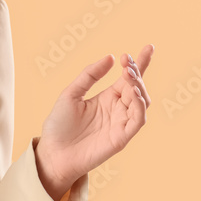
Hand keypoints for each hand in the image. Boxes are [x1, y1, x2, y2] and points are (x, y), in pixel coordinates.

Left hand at [34, 44, 153, 200]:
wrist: (52, 153)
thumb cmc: (59, 126)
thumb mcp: (71, 93)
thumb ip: (89, 75)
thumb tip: (110, 57)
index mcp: (108, 97)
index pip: (129, 77)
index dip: (140, 63)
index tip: (148, 47)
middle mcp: (118, 109)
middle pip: (138, 87)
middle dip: (137, 72)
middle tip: (128, 62)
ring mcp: (121, 123)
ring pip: (143, 102)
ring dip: (139, 86)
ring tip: (129, 74)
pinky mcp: (121, 138)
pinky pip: (138, 120)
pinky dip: (140, 106)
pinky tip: (134, 94)